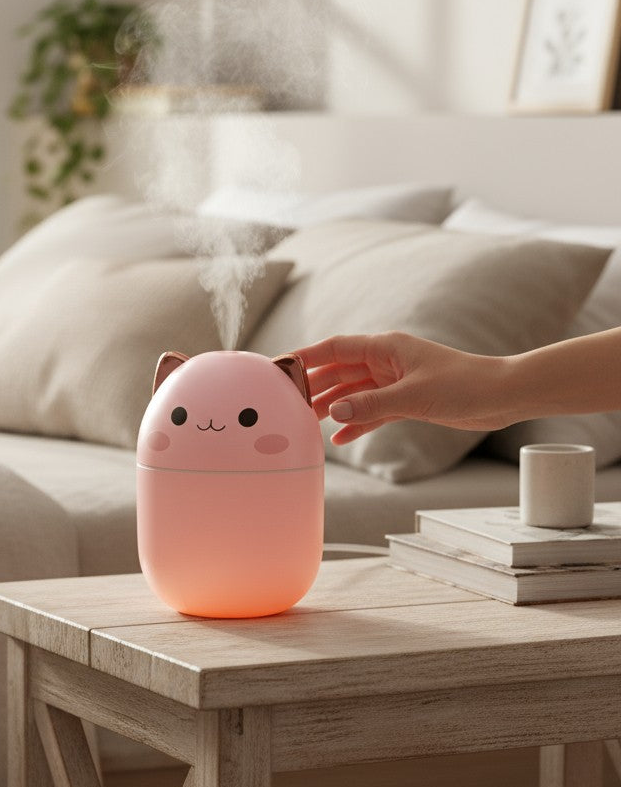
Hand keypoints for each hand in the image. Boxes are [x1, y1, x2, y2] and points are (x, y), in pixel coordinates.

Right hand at [294, 332, 514, 443]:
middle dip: (314, 385)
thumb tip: (334, 410)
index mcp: (386, 348)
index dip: (307, 356)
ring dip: (331, 406)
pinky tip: (339, 438)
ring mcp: (395, 382)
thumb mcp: (413, 396)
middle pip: (339, 371)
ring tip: (306, 422)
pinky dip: (355, 423)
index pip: (335, 348)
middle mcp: (386, 362)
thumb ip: (370, 404)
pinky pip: (371, 411)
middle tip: (288, 402)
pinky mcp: (406, 401)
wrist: (503, 396)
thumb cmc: (465, 385)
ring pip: (352, 392)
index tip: (282, 367)